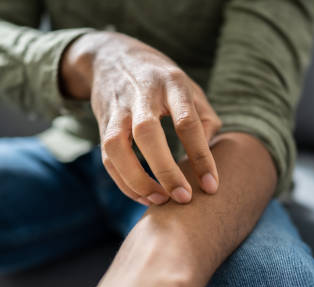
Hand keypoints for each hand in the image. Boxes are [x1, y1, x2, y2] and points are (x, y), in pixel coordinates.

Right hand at [62, 32, 220, 204]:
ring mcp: (118, 110)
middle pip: (148, 133)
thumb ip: (205, 121)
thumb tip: (205, 159)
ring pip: (117, 147)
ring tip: (160, 201)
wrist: (112, 57)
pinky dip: (124, 182)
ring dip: (137, 180)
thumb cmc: (162, 81)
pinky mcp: (103, 125)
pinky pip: (108, 159)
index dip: (201, 156)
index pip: (187, 121)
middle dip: (165, 170)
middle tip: (183, 197)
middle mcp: (141, 94)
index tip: (211, 186)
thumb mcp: (190, 89)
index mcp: (171, 83)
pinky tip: (145, 197)